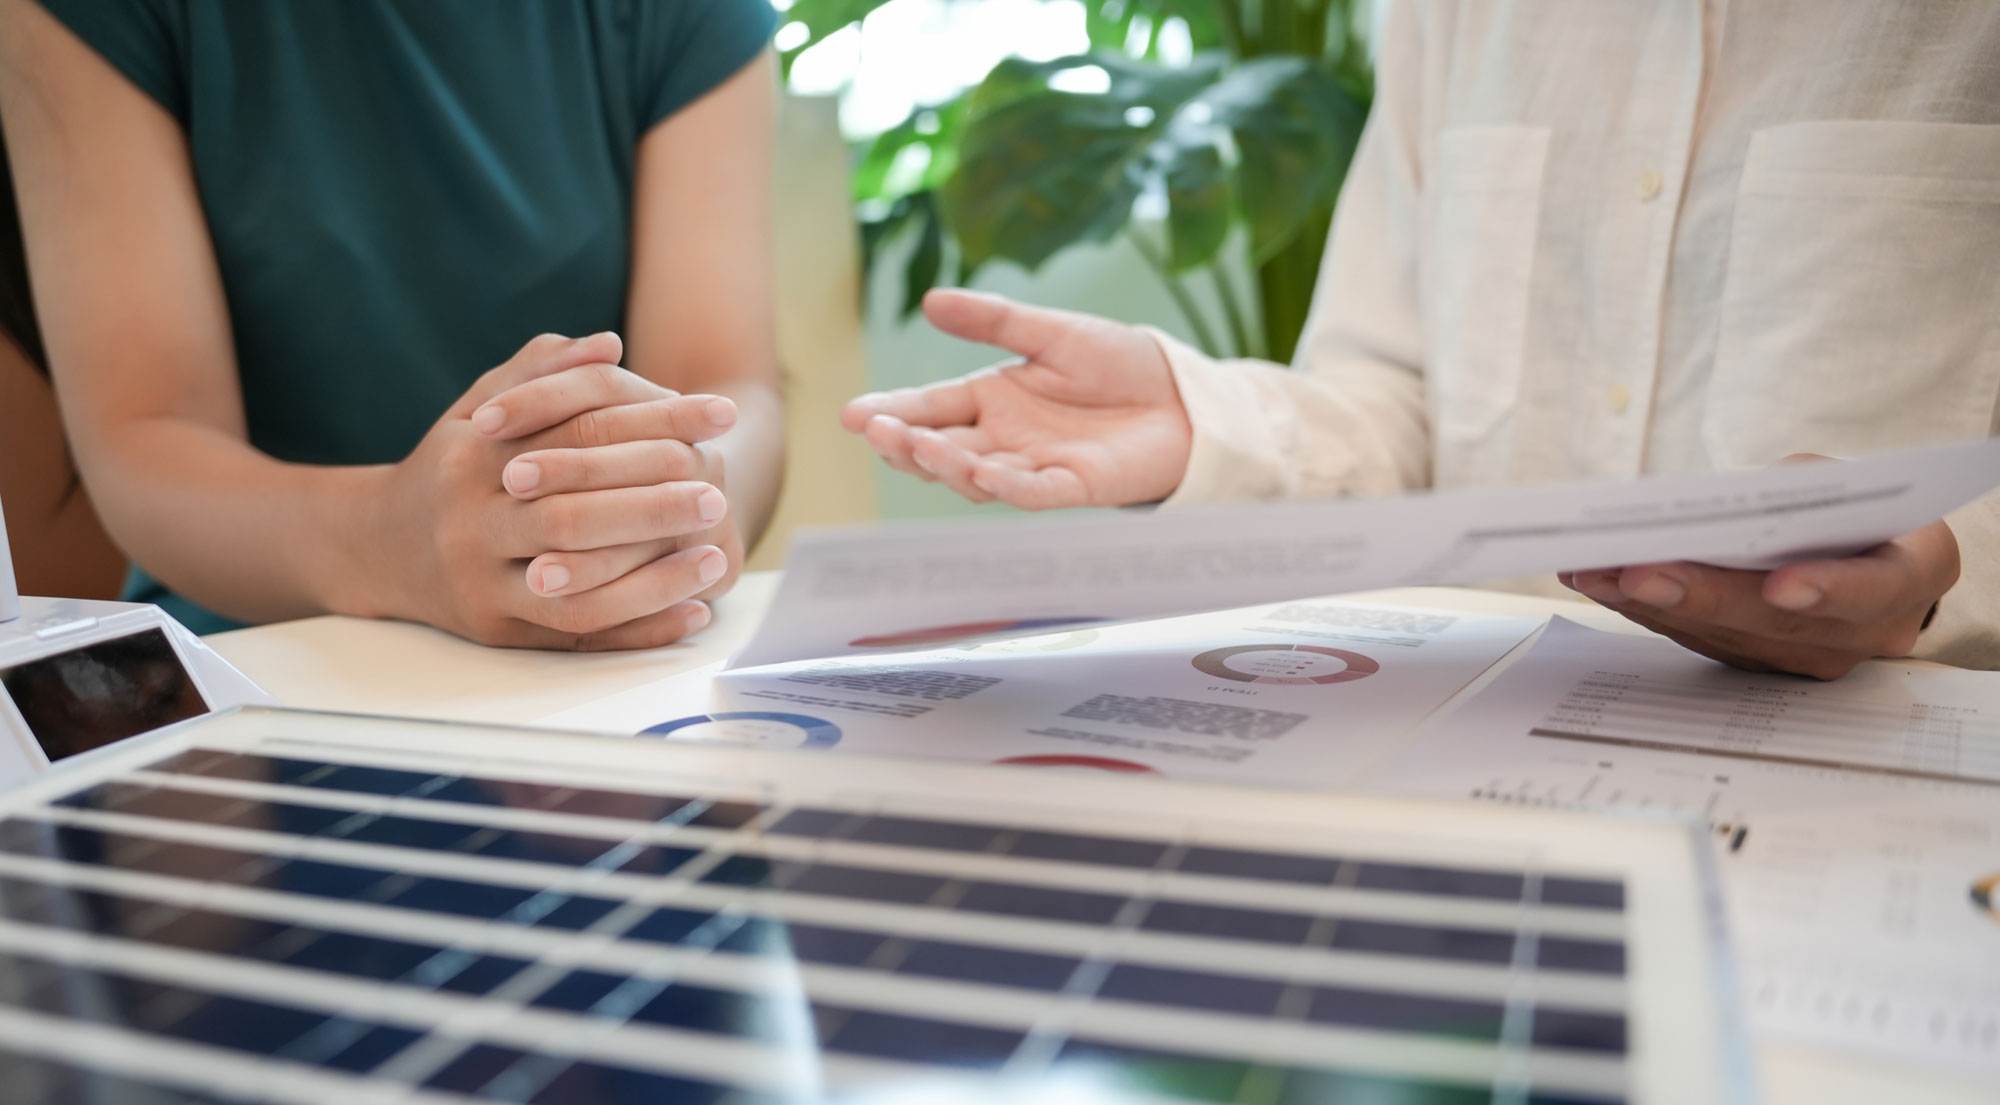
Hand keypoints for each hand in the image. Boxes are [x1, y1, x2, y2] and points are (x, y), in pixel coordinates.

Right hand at [374, 332, 740, 649]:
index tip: (720, 414)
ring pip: (577, 587)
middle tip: (717, 495)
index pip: (579, 432)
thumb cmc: (450, 468)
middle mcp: (473, 524)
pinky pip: (578, 637)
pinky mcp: (498, 631)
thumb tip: (608, 343)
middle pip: (573, 516)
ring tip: (717, 559)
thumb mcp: (479, 408)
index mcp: (475, 458)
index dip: (656, 420)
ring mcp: (483, 583)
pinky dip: (639, 630)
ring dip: (655, 579)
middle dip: (653, 507)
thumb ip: (540, 371)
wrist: (377, 548)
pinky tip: (693, 615)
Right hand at [841, 288, 1192, 508]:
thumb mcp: (1053, 333)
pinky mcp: (1072, 487)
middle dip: (903, 442)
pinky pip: (1030, 492)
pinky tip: (977, 470)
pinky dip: (1002, 484)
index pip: (929, 408)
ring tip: (914, 445)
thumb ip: (996, 321)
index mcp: (991, 399)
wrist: (1182, 396)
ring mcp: (1033, 465)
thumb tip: (932, 301)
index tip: (852, 414)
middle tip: (875, 431)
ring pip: (974, 475)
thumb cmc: (1119, 364)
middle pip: (940, 447)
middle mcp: (1003, 438)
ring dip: (943, 463)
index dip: (891, 413)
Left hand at [1562, 519, 1959, 679]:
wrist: (1871, 548)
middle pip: (1778, 624)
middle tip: (1640, 572)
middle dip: (1702, 597)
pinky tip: (1598, 581)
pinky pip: (1699, 637)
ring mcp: (1809, 656)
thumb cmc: (1856, 503)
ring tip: (1596, 571)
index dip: (1826, 591)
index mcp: (1912, 576)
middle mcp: (1866, 633)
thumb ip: (1799, 491)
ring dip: (1653, 605)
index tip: (1782, 586)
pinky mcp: (1758, 660)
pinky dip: (1645, 609)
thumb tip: (1719, 505)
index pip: (1874, 591)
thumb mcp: (1847, 480)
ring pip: (1727, 636)